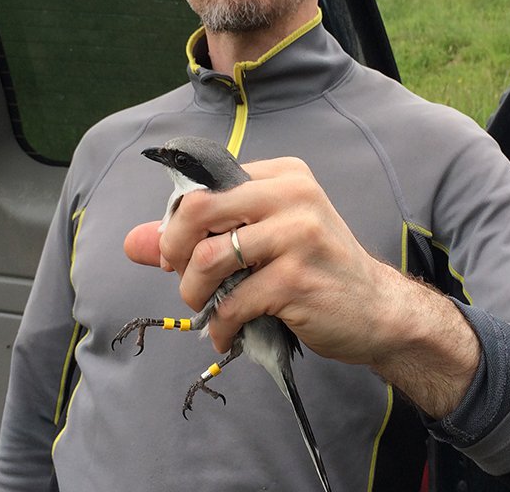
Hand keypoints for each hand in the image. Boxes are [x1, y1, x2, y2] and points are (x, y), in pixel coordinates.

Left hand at [123, 156, 480, 417]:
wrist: (378, 311)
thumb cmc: (315, 271)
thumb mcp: (261, 241)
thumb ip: (197, 236)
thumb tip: (132, 243)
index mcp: (283, 174)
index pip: (204, 185)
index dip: (178, 224)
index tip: (181, 253)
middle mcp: (292, 194)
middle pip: (198, 209)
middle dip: (174, 251)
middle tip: (184, 279)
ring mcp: (297, 236)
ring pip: (207, 258)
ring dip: (194, 294)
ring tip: (207, 309)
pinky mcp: (297, 279)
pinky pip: (232, 302)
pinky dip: (219, 326)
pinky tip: (227, 334)